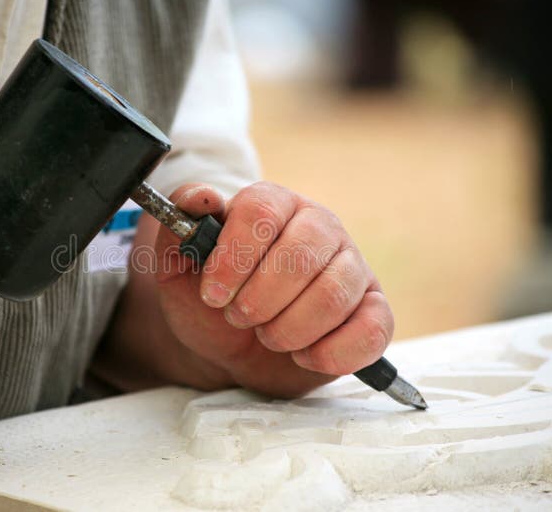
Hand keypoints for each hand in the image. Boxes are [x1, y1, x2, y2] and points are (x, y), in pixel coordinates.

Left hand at [154, 182, 393, 396]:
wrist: (230, 350)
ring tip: (268, 336)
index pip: (261, 211)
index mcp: (275, 204)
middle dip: (259, 300)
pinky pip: (371, 330)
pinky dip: (330, 353)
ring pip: (334, 295)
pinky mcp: (373, 312)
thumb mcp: (178, 266)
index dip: (233, 257)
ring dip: (288, 330)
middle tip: (239, 318)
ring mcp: (353, 268)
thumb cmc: (211, 301)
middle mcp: (321, 227)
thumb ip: (179, 224)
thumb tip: (203, 197)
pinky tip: (303, 355)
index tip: (212, 293)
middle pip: (301, 254)